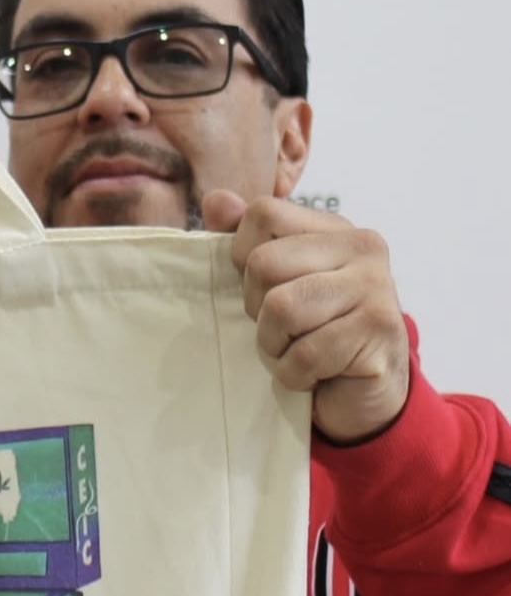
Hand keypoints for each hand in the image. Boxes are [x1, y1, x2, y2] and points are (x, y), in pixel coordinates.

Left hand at [203, 191, 409, 443]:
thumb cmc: (310, 333)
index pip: (262, 213)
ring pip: (281, 308)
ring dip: (275, 345)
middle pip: (264, 263)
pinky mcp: (380, 330)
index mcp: (332, 228)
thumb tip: (216, 200)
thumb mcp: (271, 283)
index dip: (243, 257)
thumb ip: (243, 238)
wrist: (360, 395)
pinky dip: (295, 373)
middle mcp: (363, 247)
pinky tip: (315, 373)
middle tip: (282, 330)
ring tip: (296, 351)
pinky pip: (305, 353)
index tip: (262, 288)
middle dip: (257, 308)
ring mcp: (378, 286)